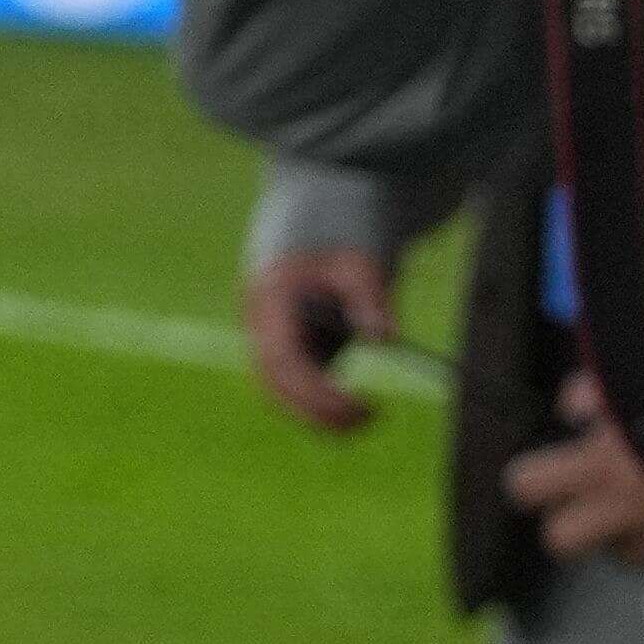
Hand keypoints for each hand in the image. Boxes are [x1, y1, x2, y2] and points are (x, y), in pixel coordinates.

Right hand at [241, 244, 389, 435]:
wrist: (316, 224)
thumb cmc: (338, 242)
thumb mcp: (360, 265)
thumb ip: (370, 299)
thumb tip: (385, 339)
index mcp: (270, 296)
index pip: (283, 357)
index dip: (315, 390)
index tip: (358, 407)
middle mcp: (258, 320)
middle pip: (273, 380)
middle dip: (315, 409)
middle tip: (367, 419)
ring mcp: (263, 333)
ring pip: (276, 388)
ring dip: (314, 411)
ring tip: (365, 417)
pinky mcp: (278, 344)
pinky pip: (288, 385)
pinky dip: (315, 402)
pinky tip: (352, 406)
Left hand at [504, 371, 643, 573]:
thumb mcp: (631, 384)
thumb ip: (588, 395)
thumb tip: (570, 411)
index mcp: (597, 465)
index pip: (526, 486)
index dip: (529, 481)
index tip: (539, 476)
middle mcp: (622, 507)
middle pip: (561, 542)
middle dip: (566, 526)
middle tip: (580, 507)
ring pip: (623, 555)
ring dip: (627, 536)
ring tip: (642, 510)